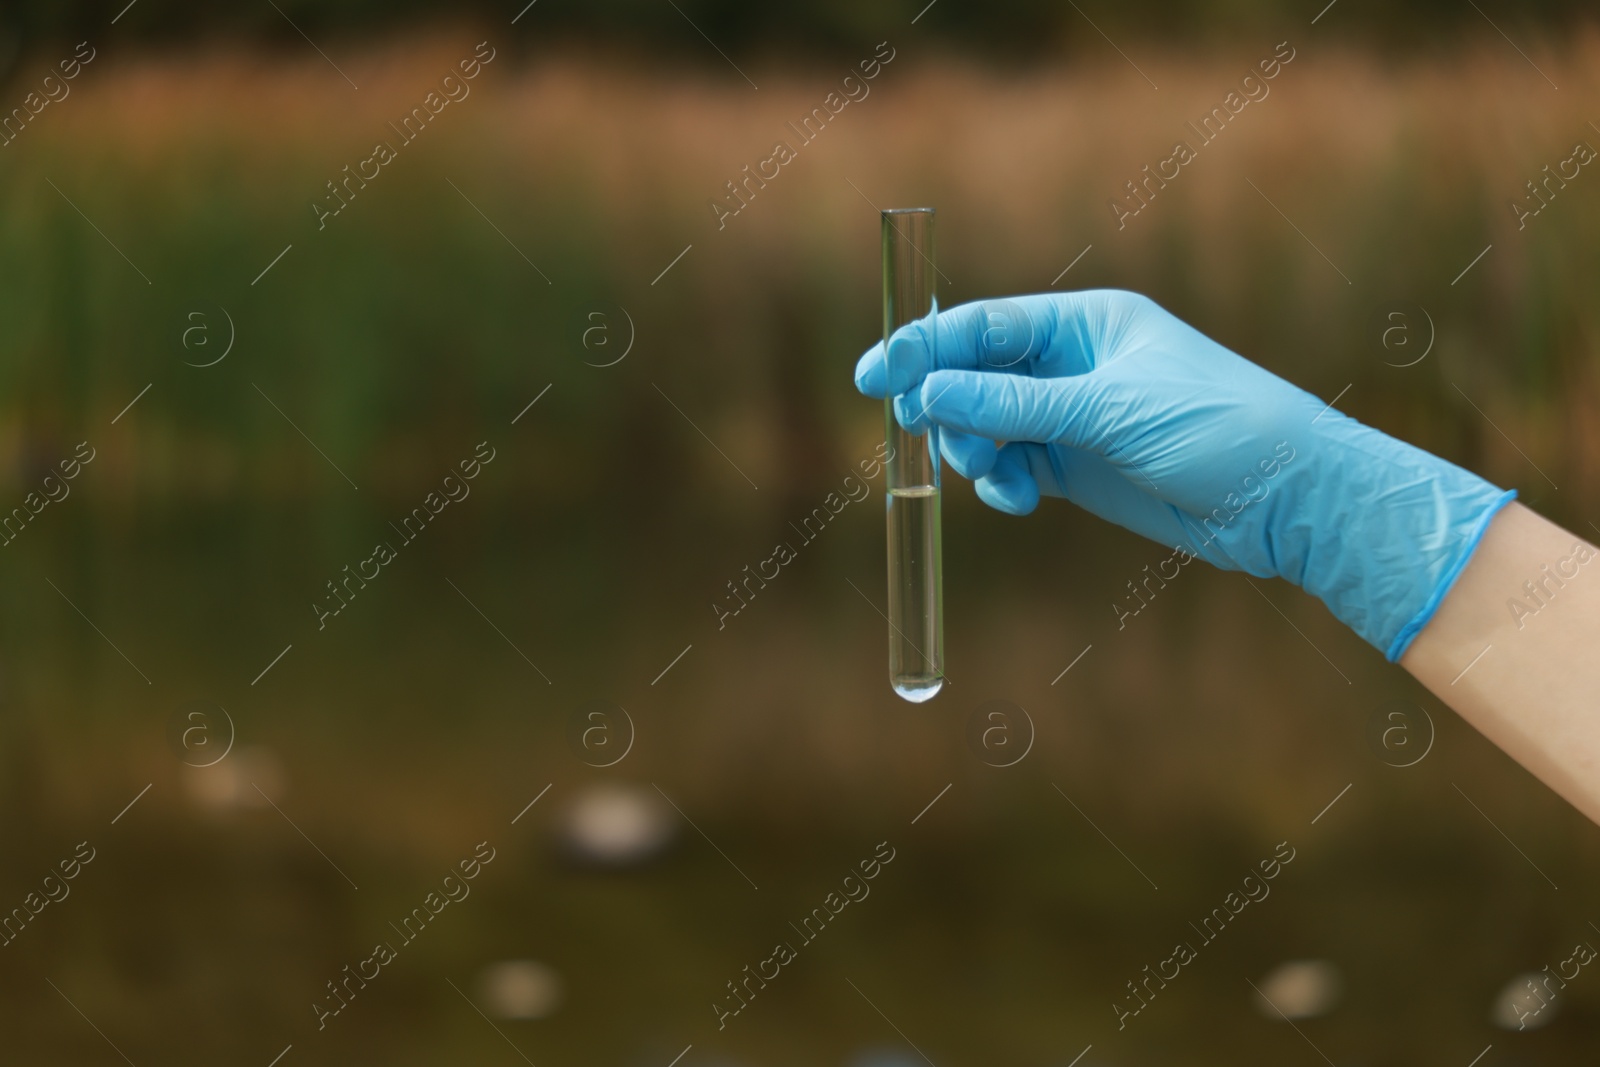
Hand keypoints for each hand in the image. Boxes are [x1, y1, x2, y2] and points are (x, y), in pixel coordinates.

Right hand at [853, 289, 1513, 658]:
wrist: (1288, 499)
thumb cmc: (1217, 427)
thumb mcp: (1108, 410)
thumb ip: (1014, 401)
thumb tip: (928, 389)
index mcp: (1085, 322)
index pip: (983, 325)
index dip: (922, 348)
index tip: (871, 377)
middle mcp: (1072, 363)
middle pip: (973, 376)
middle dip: (946, 407)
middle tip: (923, 436)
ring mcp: (1073, 416)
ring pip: (987, 426)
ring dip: (976, 453)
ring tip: (997, 479)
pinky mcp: (1079, 466)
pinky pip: (1013, 466)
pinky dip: (1004, 483)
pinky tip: (1021, 500)